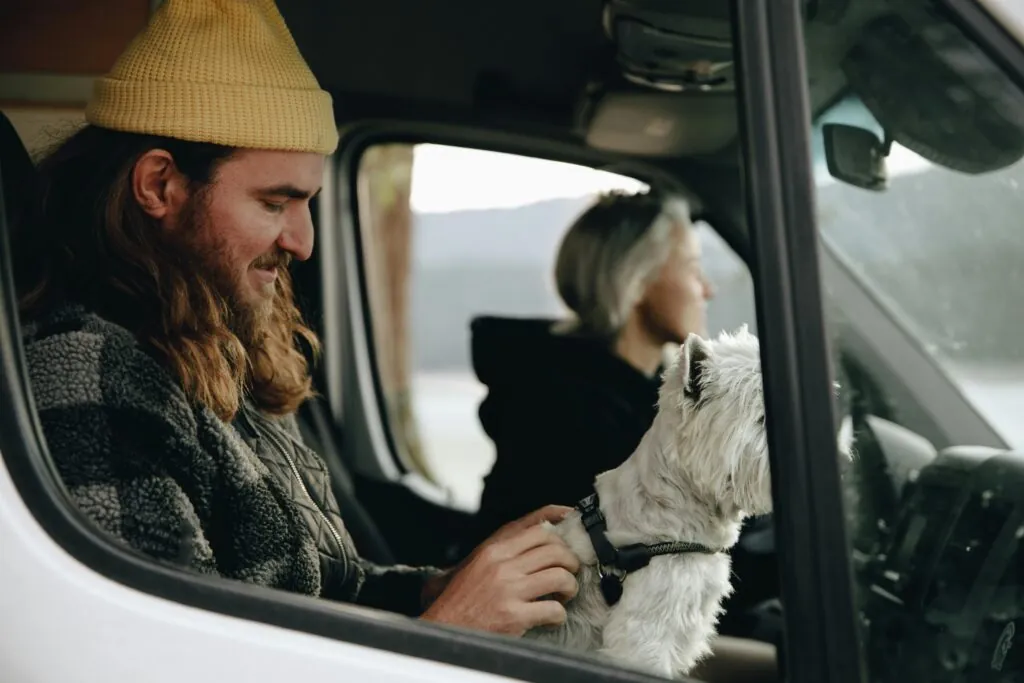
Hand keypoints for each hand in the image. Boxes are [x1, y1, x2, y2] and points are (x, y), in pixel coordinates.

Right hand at [421, 505, 577, 635]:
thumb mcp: (479, 564)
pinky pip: (553, 609)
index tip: (574, 528)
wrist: (444, 629)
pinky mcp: (514, 615)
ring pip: (559, 575)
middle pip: (554, 549)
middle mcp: (502, 564)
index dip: (562, 528)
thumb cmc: (462, 599)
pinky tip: (552, 617)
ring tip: (564, 594)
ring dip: (570, 586)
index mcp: (494, 550)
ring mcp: (509, 589)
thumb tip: (539, 537)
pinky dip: (559, 614)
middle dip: (570, 561)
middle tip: (570, 572)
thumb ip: (505, 551)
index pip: (538, 527)